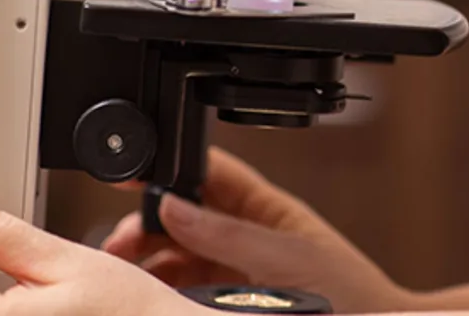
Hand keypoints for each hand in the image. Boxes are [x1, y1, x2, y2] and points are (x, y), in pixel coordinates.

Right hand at [102, 146, 416, 312]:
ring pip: (176, 254)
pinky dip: (162, 290)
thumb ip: (228, 234)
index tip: (130, 174)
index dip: (168, 166)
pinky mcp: (226, 301)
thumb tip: (174, 206)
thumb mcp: (287, 257)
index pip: (207, 172)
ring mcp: (233, 268)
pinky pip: (184, 288)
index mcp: (263, 207)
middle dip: (146, 223)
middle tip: (118, 242)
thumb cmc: (351, 292)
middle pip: (181, 215)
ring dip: (147, 259)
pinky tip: (150, 294)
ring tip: (125, 272)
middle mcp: (244, 233)